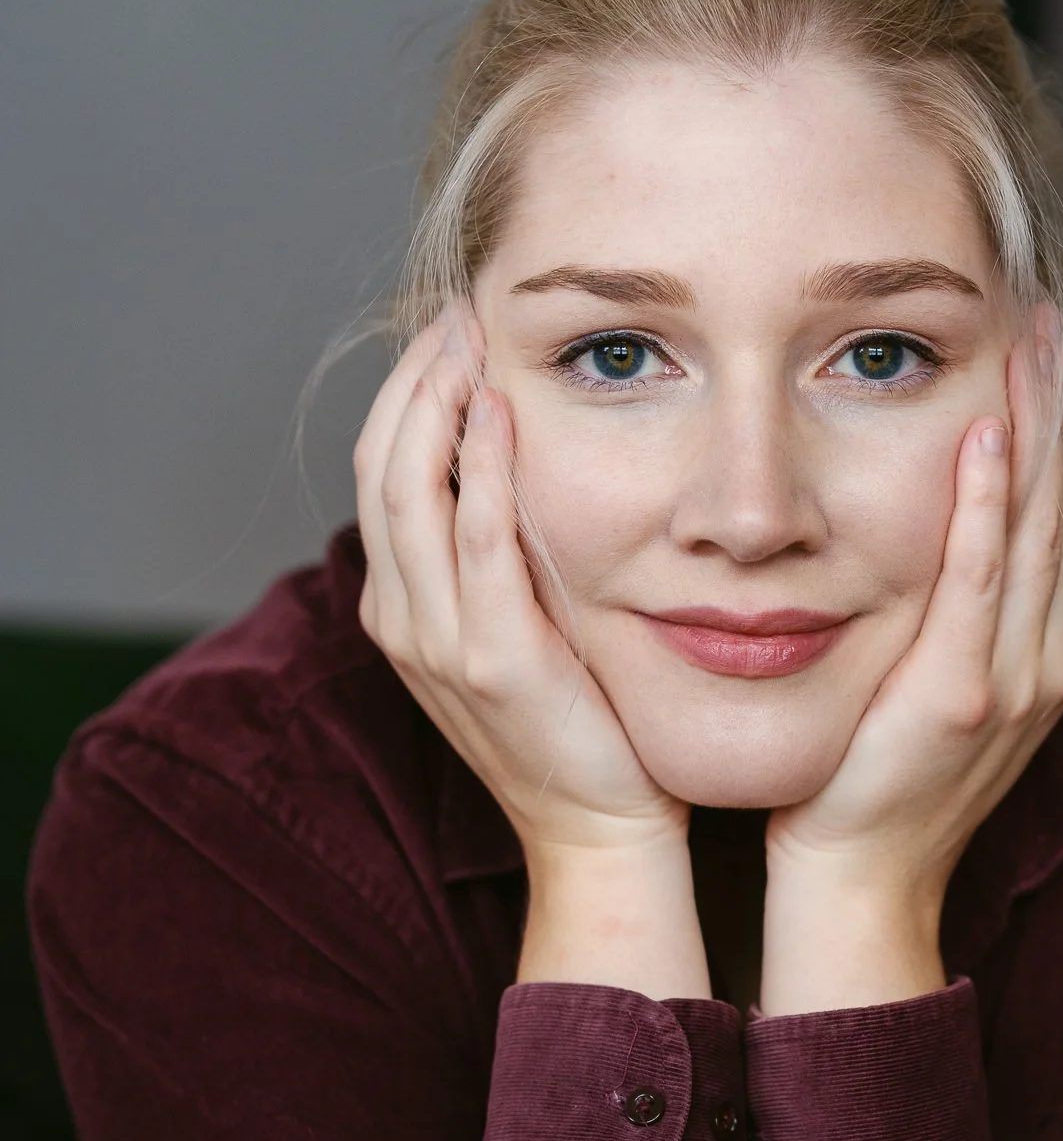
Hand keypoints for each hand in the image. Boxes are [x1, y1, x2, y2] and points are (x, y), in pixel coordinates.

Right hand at [352, 306, 687, 864]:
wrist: (602, 828)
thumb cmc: (579, 725)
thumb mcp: (522, 629)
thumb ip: (503, 557)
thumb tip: (518, 465)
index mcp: (403, 610)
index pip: (381, 473)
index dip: (406, 394)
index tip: (450, 330)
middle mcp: (404, 620)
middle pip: (381, 468)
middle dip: (415, 380)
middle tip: (457, 311)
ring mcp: (439, 642)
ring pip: (410, 493)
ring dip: (437, 404)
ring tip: (470, 337)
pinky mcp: (492, 659)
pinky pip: (476, 542)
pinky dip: (482, 469)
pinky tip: (501, 410)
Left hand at [760, 307, 1062, 1012]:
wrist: (855, 878)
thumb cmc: (875, 777)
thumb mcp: (935, 681)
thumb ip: (953, 609)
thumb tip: (938, 526)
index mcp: (1050, 651)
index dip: (1062, 427)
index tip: (1041, 351)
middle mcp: (1051, 659)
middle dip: (1057, 405)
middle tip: (1042, 316)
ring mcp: (1016, 678)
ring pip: (1038, 528)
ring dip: (1033, 429)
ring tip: (1024, 344)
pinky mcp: (962, 693)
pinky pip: (980, 580)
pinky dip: (986, 506)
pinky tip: (983, 439)